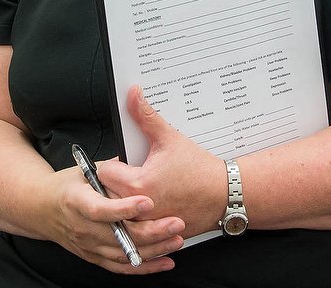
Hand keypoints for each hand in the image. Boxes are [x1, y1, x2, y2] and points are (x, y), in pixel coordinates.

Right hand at [42, 164, 183, 273]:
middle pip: (119, 235)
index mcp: (76, 201)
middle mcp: (82, 227)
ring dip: (154, 249)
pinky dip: (145, 267)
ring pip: (125, 253)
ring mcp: (88, 245)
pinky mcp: (95, 257)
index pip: (101, 209)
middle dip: (151, 231)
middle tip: (175, 222)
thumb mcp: (84, 170)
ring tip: (176, 239)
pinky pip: (122, 266)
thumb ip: (112, 169)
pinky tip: (165, 261)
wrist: (42, 209)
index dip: (124, 208)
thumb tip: (138, 155)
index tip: (148, 201)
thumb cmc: (66, 187)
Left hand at [99, 85, 226, 239]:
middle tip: (132, 172)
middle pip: (108, 194)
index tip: (125, 161)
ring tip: (141, 188)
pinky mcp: (157, 235)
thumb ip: (146, 116)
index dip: (113, 164)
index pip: (104, 173)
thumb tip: (133, 95)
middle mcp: (139, 209)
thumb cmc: (200, 170)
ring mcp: (148, 225)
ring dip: (125, 202)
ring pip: (121, 213)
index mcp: (137, 184)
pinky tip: (153, 204)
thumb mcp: (170, 138)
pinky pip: (137, 227)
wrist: (226, 194)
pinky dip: (141, 218)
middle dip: (116, 183)